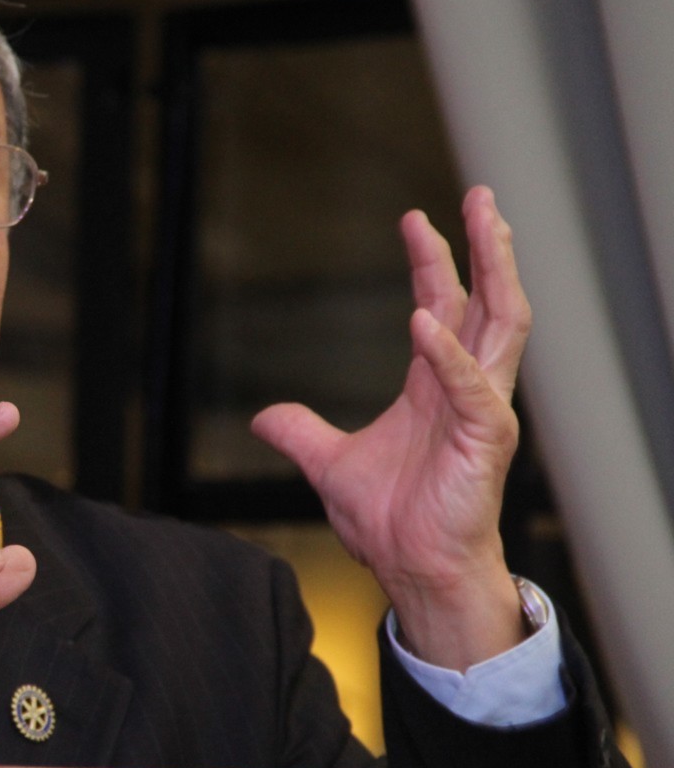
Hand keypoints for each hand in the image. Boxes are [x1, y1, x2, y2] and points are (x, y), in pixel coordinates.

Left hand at [251, 187, 529, 670]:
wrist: (411, 572)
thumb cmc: (389, 523)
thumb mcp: (327, 464)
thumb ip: (299, 432)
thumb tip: (263, 417)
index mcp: (436, 388)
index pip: (443, 308)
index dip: (434, 263)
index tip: (416, 220)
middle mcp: (467, 389)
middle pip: (487, 303)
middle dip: (486, 248)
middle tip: (480, 196)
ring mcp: (483, 412)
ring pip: (504, 327)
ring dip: (495, 274)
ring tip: (486, 225)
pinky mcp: (487, 439)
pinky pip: (471, 385)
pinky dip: (447, 352)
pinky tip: (422, 319)